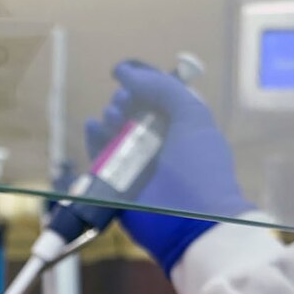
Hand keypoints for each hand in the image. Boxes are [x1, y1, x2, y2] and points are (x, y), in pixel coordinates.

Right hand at [86, 60, 254, 273]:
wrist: (192, 221)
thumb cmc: (199, 166)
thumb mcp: (191, 115)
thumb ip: (162, 87)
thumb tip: (124, 72)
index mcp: (181, 128)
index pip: (156, 98)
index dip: (141, 84)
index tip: (127, 76)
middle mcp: (158, 146)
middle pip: (131, 113)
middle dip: (124, 102)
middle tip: (124, 105)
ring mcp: (136, 167)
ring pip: (113, 134)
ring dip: (109, 120)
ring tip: (114, 120)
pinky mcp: (115, 187)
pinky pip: (98, 159)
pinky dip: (93, 141)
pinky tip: (94, 127)